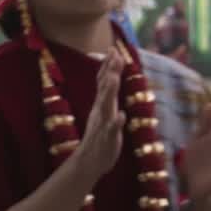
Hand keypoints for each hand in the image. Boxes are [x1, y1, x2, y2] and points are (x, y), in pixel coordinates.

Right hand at [74, 46, 126, 179]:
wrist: (90, 161)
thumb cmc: (100, 136)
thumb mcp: (103, 112)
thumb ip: (106, 94)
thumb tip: (110, 75)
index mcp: (101, 104)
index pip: (103, 81)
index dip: (108, 66)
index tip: (113, 49)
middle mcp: (100, 111)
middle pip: (104, 89)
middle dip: (109, 72)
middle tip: (113, 56)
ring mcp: (103, 124)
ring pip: (106, 106)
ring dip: (109, 92)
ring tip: (113, 79)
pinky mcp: (107, 138)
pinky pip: (111, 129)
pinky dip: (116, 122)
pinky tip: (121, 115)